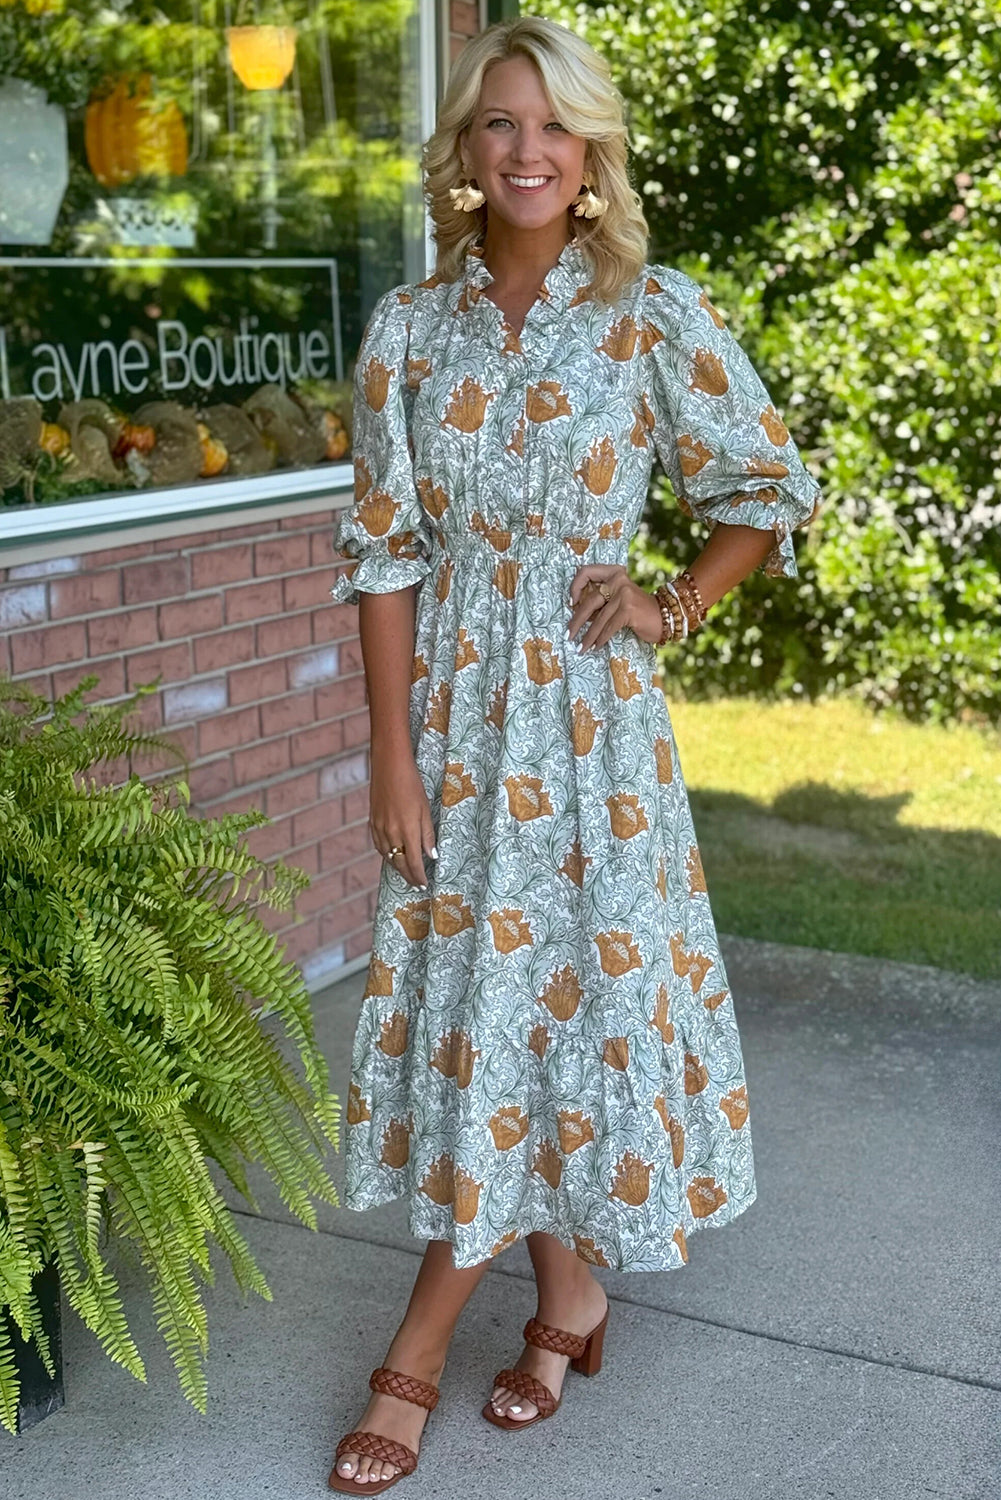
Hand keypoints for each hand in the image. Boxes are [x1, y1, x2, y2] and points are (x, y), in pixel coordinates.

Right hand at [368, 752, 437, 889]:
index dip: (419, 875)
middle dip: (409, 876)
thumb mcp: (425, 809)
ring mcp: (379, 828)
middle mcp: (391, 833)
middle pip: (399, 863)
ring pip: (388, 856)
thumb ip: (427, 834)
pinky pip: (379, 846)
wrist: (389, 766)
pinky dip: (386, 855)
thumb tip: (432, 855)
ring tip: (406, 874)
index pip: (413, 862)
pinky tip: (392, 856)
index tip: (424, 884)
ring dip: (398, 867)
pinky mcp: (372, 822)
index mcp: (407, 830)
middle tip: (416, 884)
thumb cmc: (411, 784)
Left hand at [568, 565, 663, 650]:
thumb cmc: (638, 610)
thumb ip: (602, 600)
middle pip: (589, 601)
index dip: (575, 587)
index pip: (586, 572)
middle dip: (576, 621)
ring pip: (598, 618)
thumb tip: (577, 614)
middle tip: (568, 634)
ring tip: (581, 648)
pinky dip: (601, 639)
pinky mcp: (629, 609)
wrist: (664, 616)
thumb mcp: (618, 597)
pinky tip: (596, 647)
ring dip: (588, 636)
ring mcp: (624, 594)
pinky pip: (608, 627)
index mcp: (614, 572)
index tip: (571, 603)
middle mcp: (618, 580)